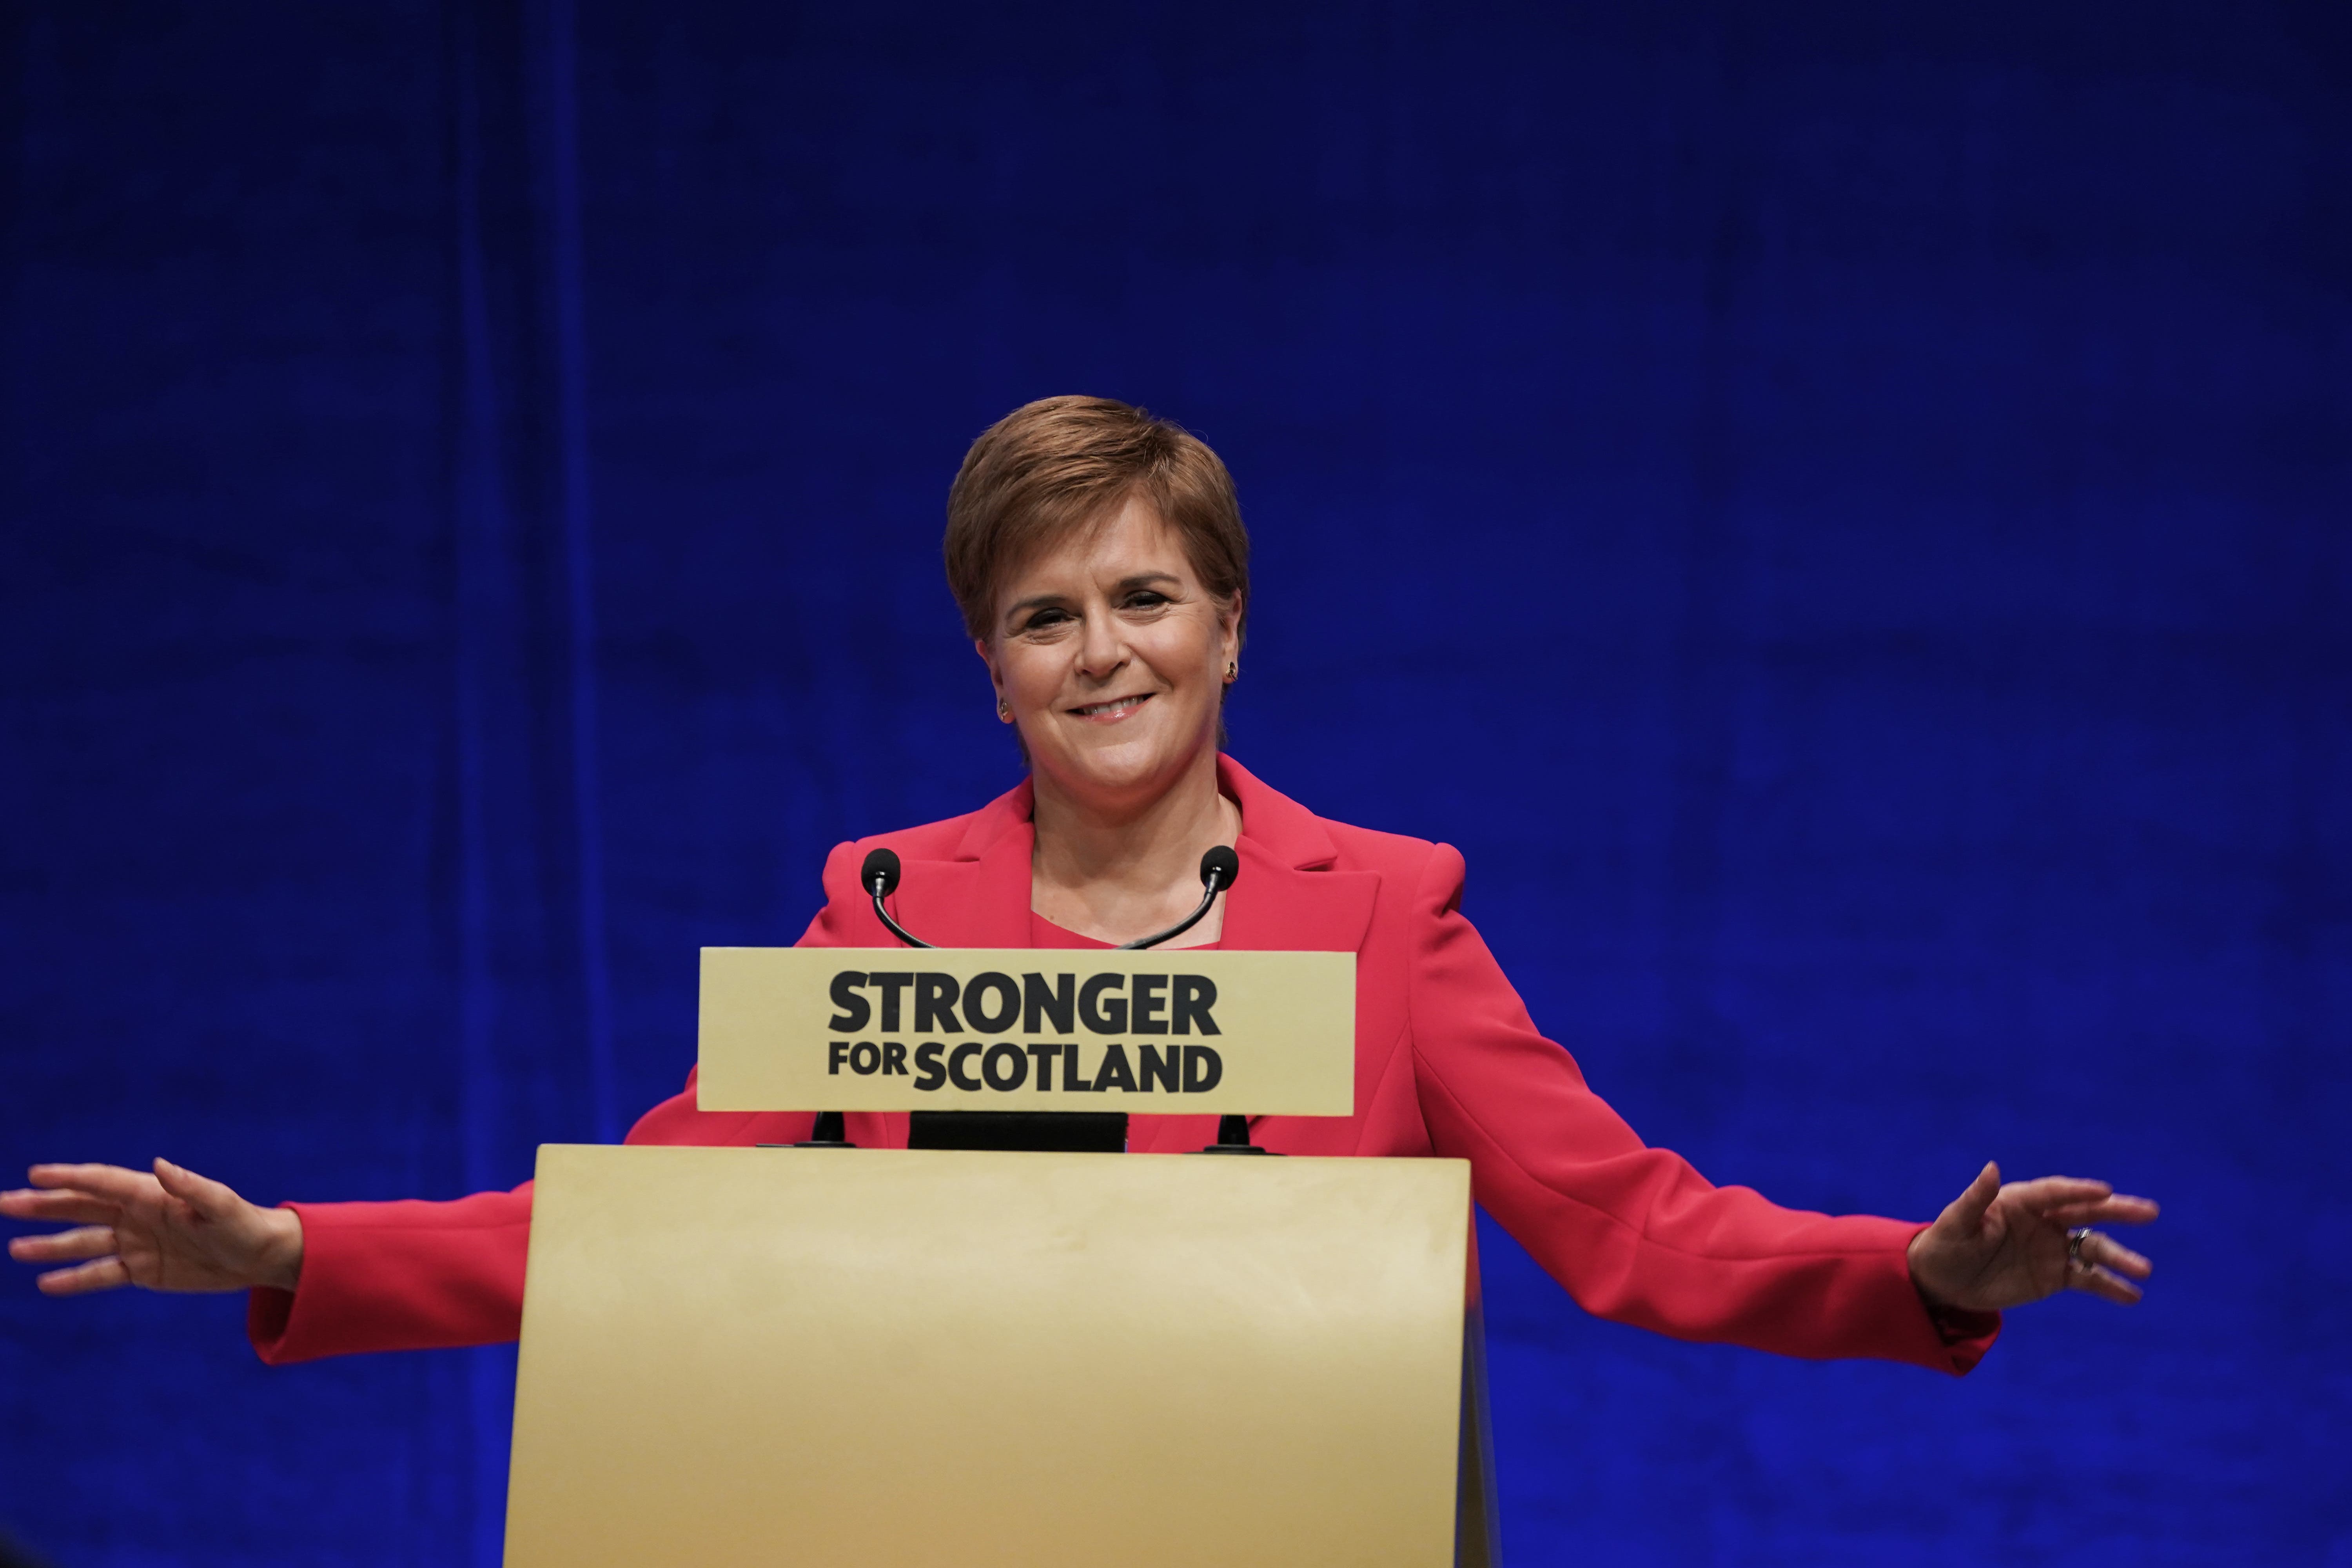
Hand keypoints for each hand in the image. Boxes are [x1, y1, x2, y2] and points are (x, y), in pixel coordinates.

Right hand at [2, 1159, 302, 1295]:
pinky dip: (74, 1279)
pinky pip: (101, 1275)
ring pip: (83, 1244)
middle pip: (81, 1209)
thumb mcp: (220, 1205)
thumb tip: (159, 1164)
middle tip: (4, 1204)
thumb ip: (190, 1186)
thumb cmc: (243, 1223)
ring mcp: (136, 1244)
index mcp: (152, 1195)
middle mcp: (137, 1216)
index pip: (101, 1183)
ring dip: (50, 1246)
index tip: (34, 1175)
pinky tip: (46, 1283)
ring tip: (16, 1248)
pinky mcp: (142, 1271)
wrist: (259, 1256)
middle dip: (42, 1206)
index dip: (69, 1178)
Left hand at [1906, 1161, 2155, 1311]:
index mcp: (2019, 1201)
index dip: (2079, 1190)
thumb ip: (1975, 1198)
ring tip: (2143, 1270)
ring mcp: (2052, 1248)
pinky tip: (2132, 1295)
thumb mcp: (1955, 1223)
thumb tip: (1992, 1166)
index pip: (2055, 1192)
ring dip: (2118, 1257)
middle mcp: (2043, 1221)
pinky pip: (2088, 1278)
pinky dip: (2109, 1285)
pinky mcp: (2055, 1275)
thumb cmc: (1945, 1245)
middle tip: (2150, 1212)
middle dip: (2117, 1211)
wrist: (1943, 1282)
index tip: (2104, 1190)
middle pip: (2086, 1212)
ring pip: (2092, 1248)